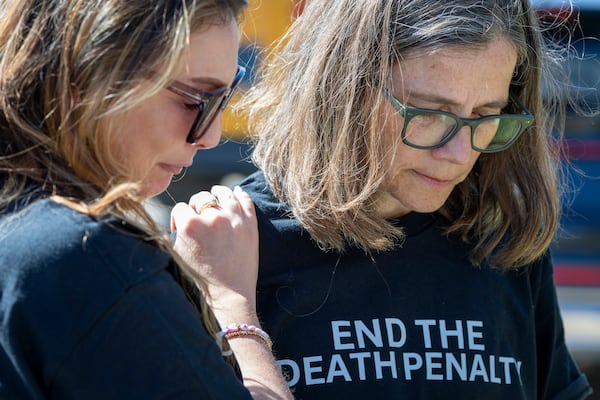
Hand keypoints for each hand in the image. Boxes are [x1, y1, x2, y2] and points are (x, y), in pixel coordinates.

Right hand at [170, 185, 258, 318]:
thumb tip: (173, 222)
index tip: (182, 229)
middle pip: (200, 198)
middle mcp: (212, 217)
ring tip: (216, 195)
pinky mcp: (250, 223)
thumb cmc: (199, 279)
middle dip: (196, 207)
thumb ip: (173, 235)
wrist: (228, 295)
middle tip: (199, 218)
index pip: (181, 208)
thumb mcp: (177, 256)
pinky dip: (239, 194)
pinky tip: (236, 193)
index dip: (179, 218)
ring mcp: (233, 218)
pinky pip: (245, 199)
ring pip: (223, 193)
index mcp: (190, 224)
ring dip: (218, 193)